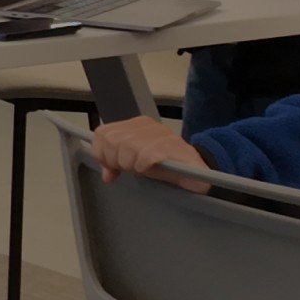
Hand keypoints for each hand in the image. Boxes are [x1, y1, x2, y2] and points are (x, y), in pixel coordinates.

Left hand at [90, 117, 211, 193]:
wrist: (197, 174)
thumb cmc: (166, 167)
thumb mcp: (136, 164)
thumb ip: (117, 164)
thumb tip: (106, 174)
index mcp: (135, 125)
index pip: (102, 133)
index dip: (102, 153)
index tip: (112, 167)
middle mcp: (147, 125)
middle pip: (113, 140)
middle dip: (116, 160)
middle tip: (129, 169)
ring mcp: (162, 134)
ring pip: (128, 146)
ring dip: (131, 164)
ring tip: (141, 170)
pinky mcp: (175, 146)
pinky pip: (147, 154)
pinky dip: (145, 164)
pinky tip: (149, 169)